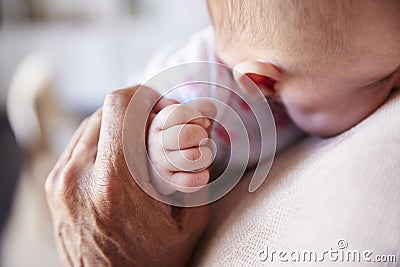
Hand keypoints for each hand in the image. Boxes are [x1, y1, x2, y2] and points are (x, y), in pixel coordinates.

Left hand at [45, 86, 208, 265]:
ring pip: (90, 123)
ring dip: (119, 123)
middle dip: (137, 109)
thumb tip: (201, 134)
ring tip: (140, 140)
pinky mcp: (55, 185)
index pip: (121, 107)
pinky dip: (102, 138)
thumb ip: (196, 174)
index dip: (145, 94)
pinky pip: (80, 142)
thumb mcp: (188, 222)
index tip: (164, 105)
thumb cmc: (151, 261)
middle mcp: (79, 177)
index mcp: (115, 184)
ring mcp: (61, 180)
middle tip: (159, 123)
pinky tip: (120, 154)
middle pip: (106, 111)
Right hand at [147, 103, 213, 194]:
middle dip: (200, 134)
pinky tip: (202, 171)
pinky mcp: (171, 182)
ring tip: (201, 154)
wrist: (163, 157)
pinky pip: (189, 183)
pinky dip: (202, 177)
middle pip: (184, 135)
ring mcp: (162, 165)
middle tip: (201, 138)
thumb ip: (197, 107)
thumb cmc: (177, 131)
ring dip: (204, 155)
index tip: (201, 120)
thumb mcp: (184, 114)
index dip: (195, 115)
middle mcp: (156, 144)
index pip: (176, 113)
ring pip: (190, 158)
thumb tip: (208, 113)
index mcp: (158, 124)